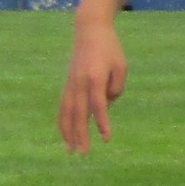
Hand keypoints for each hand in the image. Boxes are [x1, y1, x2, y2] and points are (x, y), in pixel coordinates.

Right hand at [60, 18, 127, 150]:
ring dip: (68, 132)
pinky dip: (63, 121)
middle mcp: (80, 82)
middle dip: (80, 135)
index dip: (102, 123)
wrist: (90, 31)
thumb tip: (105, 106)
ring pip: (67, 112)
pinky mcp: (68, 84)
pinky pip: (63, 106)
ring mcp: (71, 83)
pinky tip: (65, 135)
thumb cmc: (111, 49)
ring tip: (71, 150)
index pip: (98, 106)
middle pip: (79, 113)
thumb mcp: (121, 66)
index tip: (106, 139)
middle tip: (83, 154)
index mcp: (96, 78)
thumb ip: (116, 87)